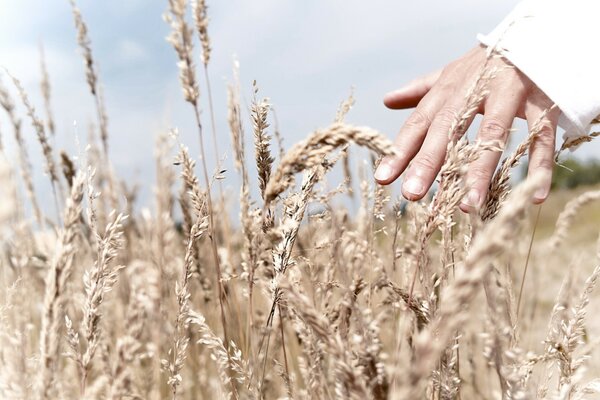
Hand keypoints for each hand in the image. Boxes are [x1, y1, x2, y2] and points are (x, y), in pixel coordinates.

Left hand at [374, 45, 558, 211]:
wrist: (535, 36)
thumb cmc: (485, 64)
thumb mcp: (451, 74)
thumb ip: (420, 90)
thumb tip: (387, 100)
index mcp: (449, 89)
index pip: (419, 122)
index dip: (400, 150)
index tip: (383, 178)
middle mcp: (475, 90)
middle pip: (448, 128)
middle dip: (428, 161)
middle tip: (411, 194)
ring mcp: (510, 94)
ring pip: (494, 133)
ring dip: (480, 170)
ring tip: (468, 206)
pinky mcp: (543, 101)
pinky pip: (542, 135)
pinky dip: (540, 164)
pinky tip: (533, 196)